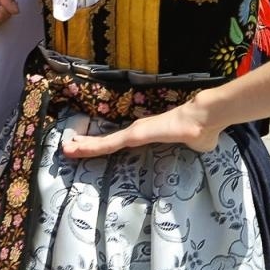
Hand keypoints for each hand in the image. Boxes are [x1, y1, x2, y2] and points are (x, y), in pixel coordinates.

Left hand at [62, 98, 221, 157]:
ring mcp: (134, 133)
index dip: (104, 144)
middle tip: (69, 146)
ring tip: (66, 149)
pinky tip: (79, 149)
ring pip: (103, 143)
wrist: (204, 120)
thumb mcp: (192, 145)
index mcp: (147, 135)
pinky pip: (109, 144)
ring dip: (84, 147)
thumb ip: (190, 146)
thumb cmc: (200, 133)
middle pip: (107, 142)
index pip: (121, 142)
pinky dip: (92, 147)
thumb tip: (202, 146)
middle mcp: (136, 132)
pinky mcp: (134, 135)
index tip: (89, 146)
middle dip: (87, 144)